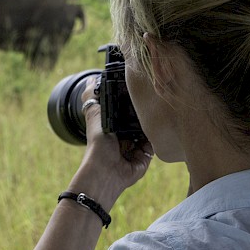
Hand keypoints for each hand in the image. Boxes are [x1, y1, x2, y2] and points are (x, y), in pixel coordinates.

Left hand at [68, 77, 153, 210]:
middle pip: (138, 120)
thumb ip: (93, 98)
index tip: (138, 88)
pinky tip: (157, 128)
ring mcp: (135, 147)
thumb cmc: (98, 144)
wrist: (107, 171)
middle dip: (143, 112)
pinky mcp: (145, 157)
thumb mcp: (95, 115)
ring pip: (148, 131)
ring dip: (151, 124)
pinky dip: (155, 137)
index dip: (130, 101)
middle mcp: (123, 137)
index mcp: (111, 127)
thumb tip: (91, 79)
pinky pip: (154, 144)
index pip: (123, 110)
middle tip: (151, 99)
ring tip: (157, 111)